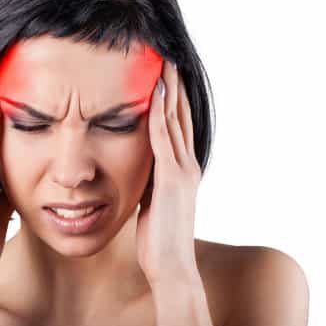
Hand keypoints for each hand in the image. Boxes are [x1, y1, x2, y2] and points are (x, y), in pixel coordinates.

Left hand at [136, 59, 202, 285]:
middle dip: (174, 87)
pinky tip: (154, 92)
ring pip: (174, 120)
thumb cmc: (160, 240)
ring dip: (169, 90)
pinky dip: (158, 112)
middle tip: (168, 59)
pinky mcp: (171, 178)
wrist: (172, 266)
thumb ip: (151, 182)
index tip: (166, 78)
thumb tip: (138, 170)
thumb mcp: (154, 203)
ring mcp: (181, 170)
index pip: (178, 127)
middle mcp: (187, 165)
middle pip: (180, 116)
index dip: (174, 101)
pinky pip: (162, 137)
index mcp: (183, 171)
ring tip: (163, 64)